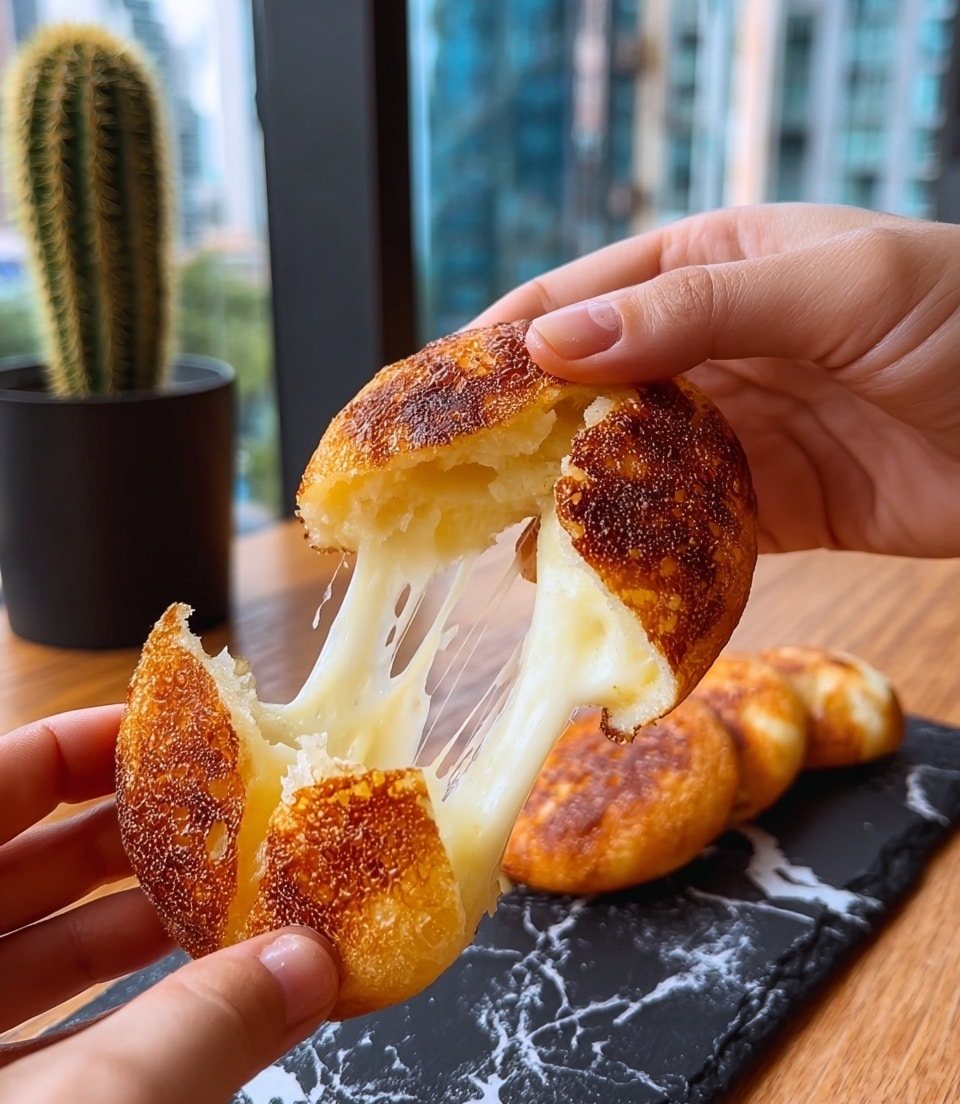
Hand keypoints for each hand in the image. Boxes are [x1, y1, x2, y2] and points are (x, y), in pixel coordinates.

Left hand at [0, 707, 339, 1103]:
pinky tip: (207, 1001)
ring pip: (30, 958)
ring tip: (241, 906)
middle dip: (133, 841)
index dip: (76, 748)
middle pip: (13, 870)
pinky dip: (123, 1012)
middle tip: (234, 821)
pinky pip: (41, 1040)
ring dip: (141, 928)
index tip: (175, 734)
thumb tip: (316, 957)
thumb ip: (221, 1019)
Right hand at [476, 203, 959, 556]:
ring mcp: (732, 429)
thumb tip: (554, 343)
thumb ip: (693, 311)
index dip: (506, 345)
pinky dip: (634, 551)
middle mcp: (710, 345)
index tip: (438, 397)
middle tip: (450, 484)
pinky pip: (680, 528)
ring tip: (503, 542)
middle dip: (519, 435)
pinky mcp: (762, 506)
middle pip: (587, 390)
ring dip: (566, 502)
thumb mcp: (831, 289)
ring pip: (622, 465)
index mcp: (711, 263)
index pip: (582, 299)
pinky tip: (586, 577)